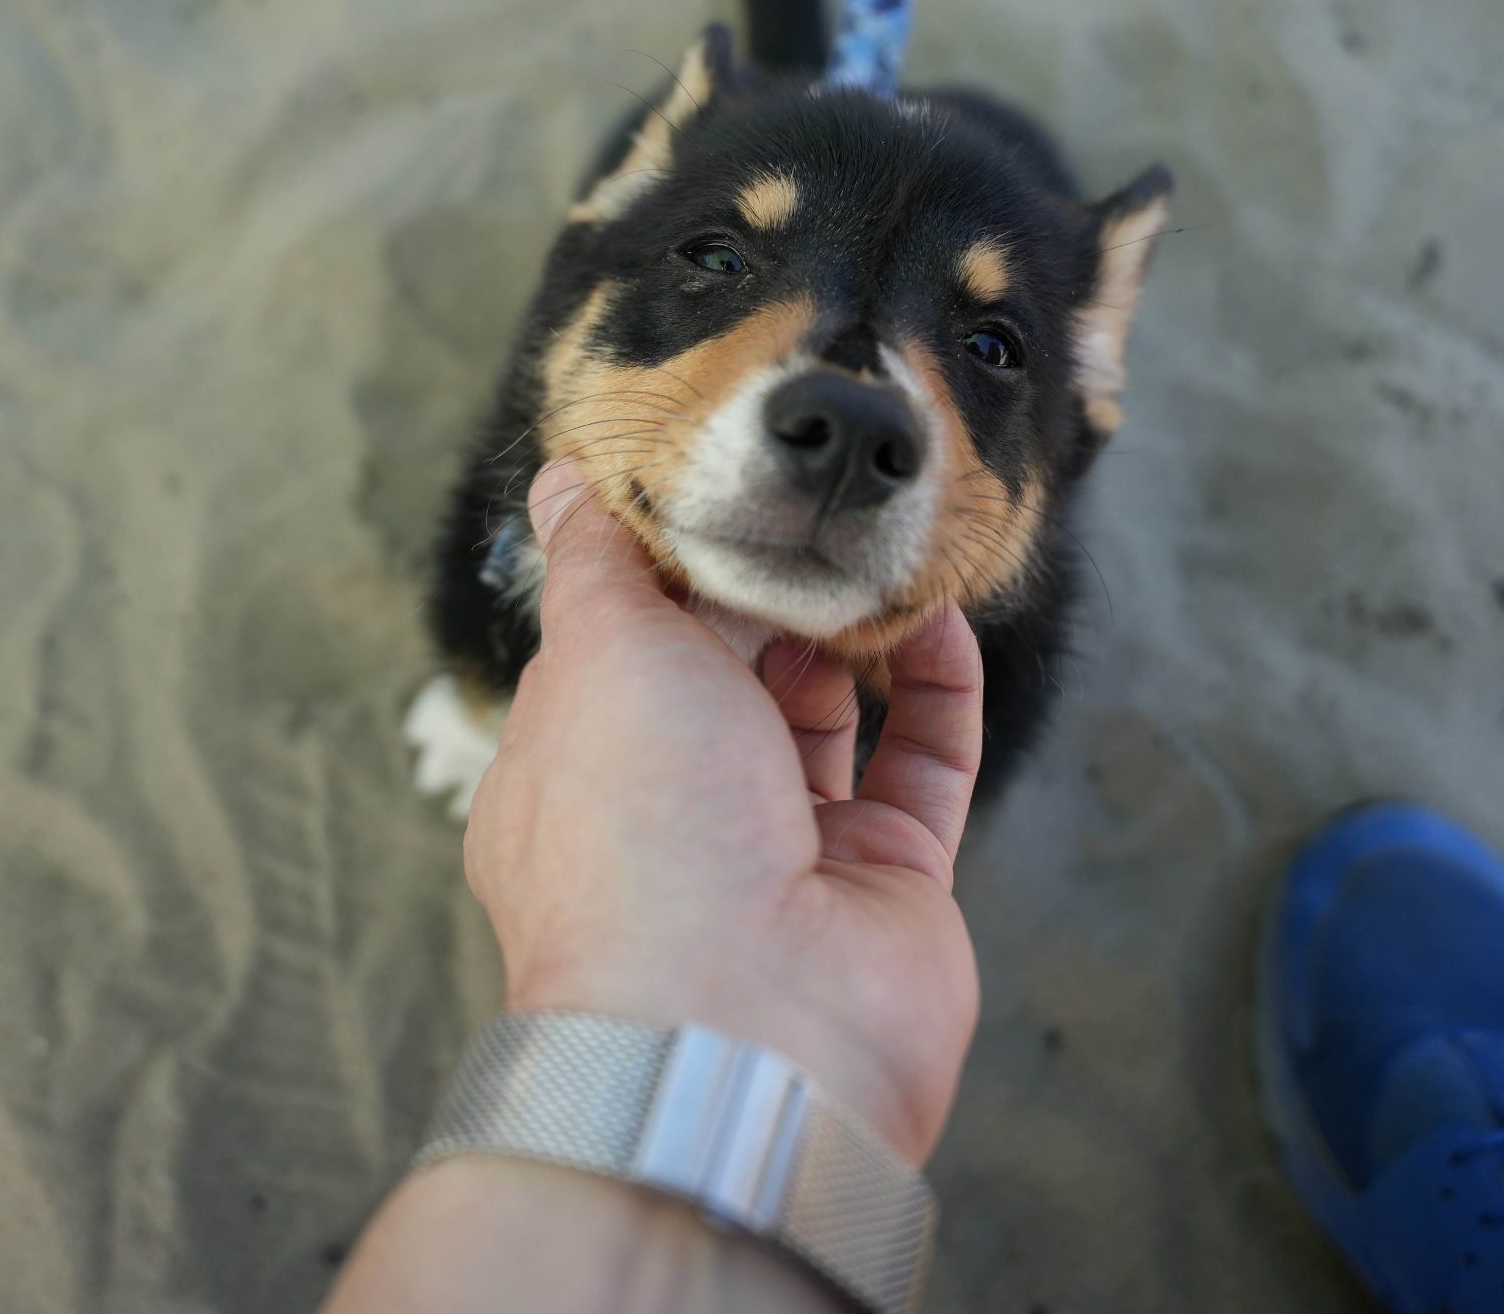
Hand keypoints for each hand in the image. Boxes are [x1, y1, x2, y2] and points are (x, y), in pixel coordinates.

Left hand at [462, 458, 984, 1163]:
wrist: (746, 1024)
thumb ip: (594, 564)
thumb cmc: (641, 831)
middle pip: (721, 678)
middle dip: (758, 594)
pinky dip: (937, 684)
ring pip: (825, 715)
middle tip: (803, 498)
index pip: (610, 652)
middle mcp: (672, 818)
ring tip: (869, 543)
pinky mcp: (888, 880)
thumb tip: (564, 481)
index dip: (655, 570)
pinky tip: (939, 612)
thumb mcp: (596, 655)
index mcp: (571, 775)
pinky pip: (923, 763)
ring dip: (848, 631)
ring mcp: (785, 853)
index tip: (707, 479)